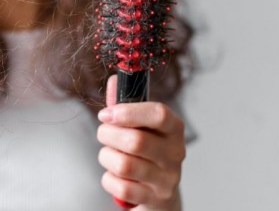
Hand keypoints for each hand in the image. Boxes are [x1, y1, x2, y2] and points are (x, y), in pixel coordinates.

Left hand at [97, 75, 184, 209]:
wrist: (159, 192)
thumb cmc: (145, 152)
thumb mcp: (139, 126)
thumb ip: (125, 103)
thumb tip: (115, 79)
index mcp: (173, 128)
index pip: (159, 114)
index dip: (128, 112)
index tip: (106, 114)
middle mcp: (175, 153)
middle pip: (136, 141)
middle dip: (108, 135)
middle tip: (103, 134)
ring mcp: (167, 179)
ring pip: (124, 164)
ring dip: (106, 157)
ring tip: (109, 155)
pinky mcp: (155, 199)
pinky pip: (120, 187)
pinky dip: (109, 179)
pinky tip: (115, 175)